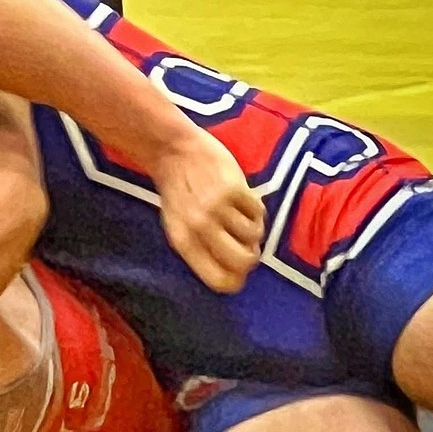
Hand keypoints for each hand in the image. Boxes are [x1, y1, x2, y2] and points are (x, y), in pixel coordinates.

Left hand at [155, 136, 263, 293]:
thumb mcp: (179, 226)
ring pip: (255, 236)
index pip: (219, 280)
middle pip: (242, 262)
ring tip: (243, 216)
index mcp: (184, 242)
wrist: (173, 151)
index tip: (240, 271)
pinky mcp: (235, 188)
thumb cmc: (178, 193)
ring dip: (254, 229)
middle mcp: (200, 228)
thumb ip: (202, 250)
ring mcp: (218, 208)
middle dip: (251, 256)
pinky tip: (245, 200)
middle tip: (247, 244)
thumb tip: (236, 273)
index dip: (236, 280)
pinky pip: (259, 212)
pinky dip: (256, 210)